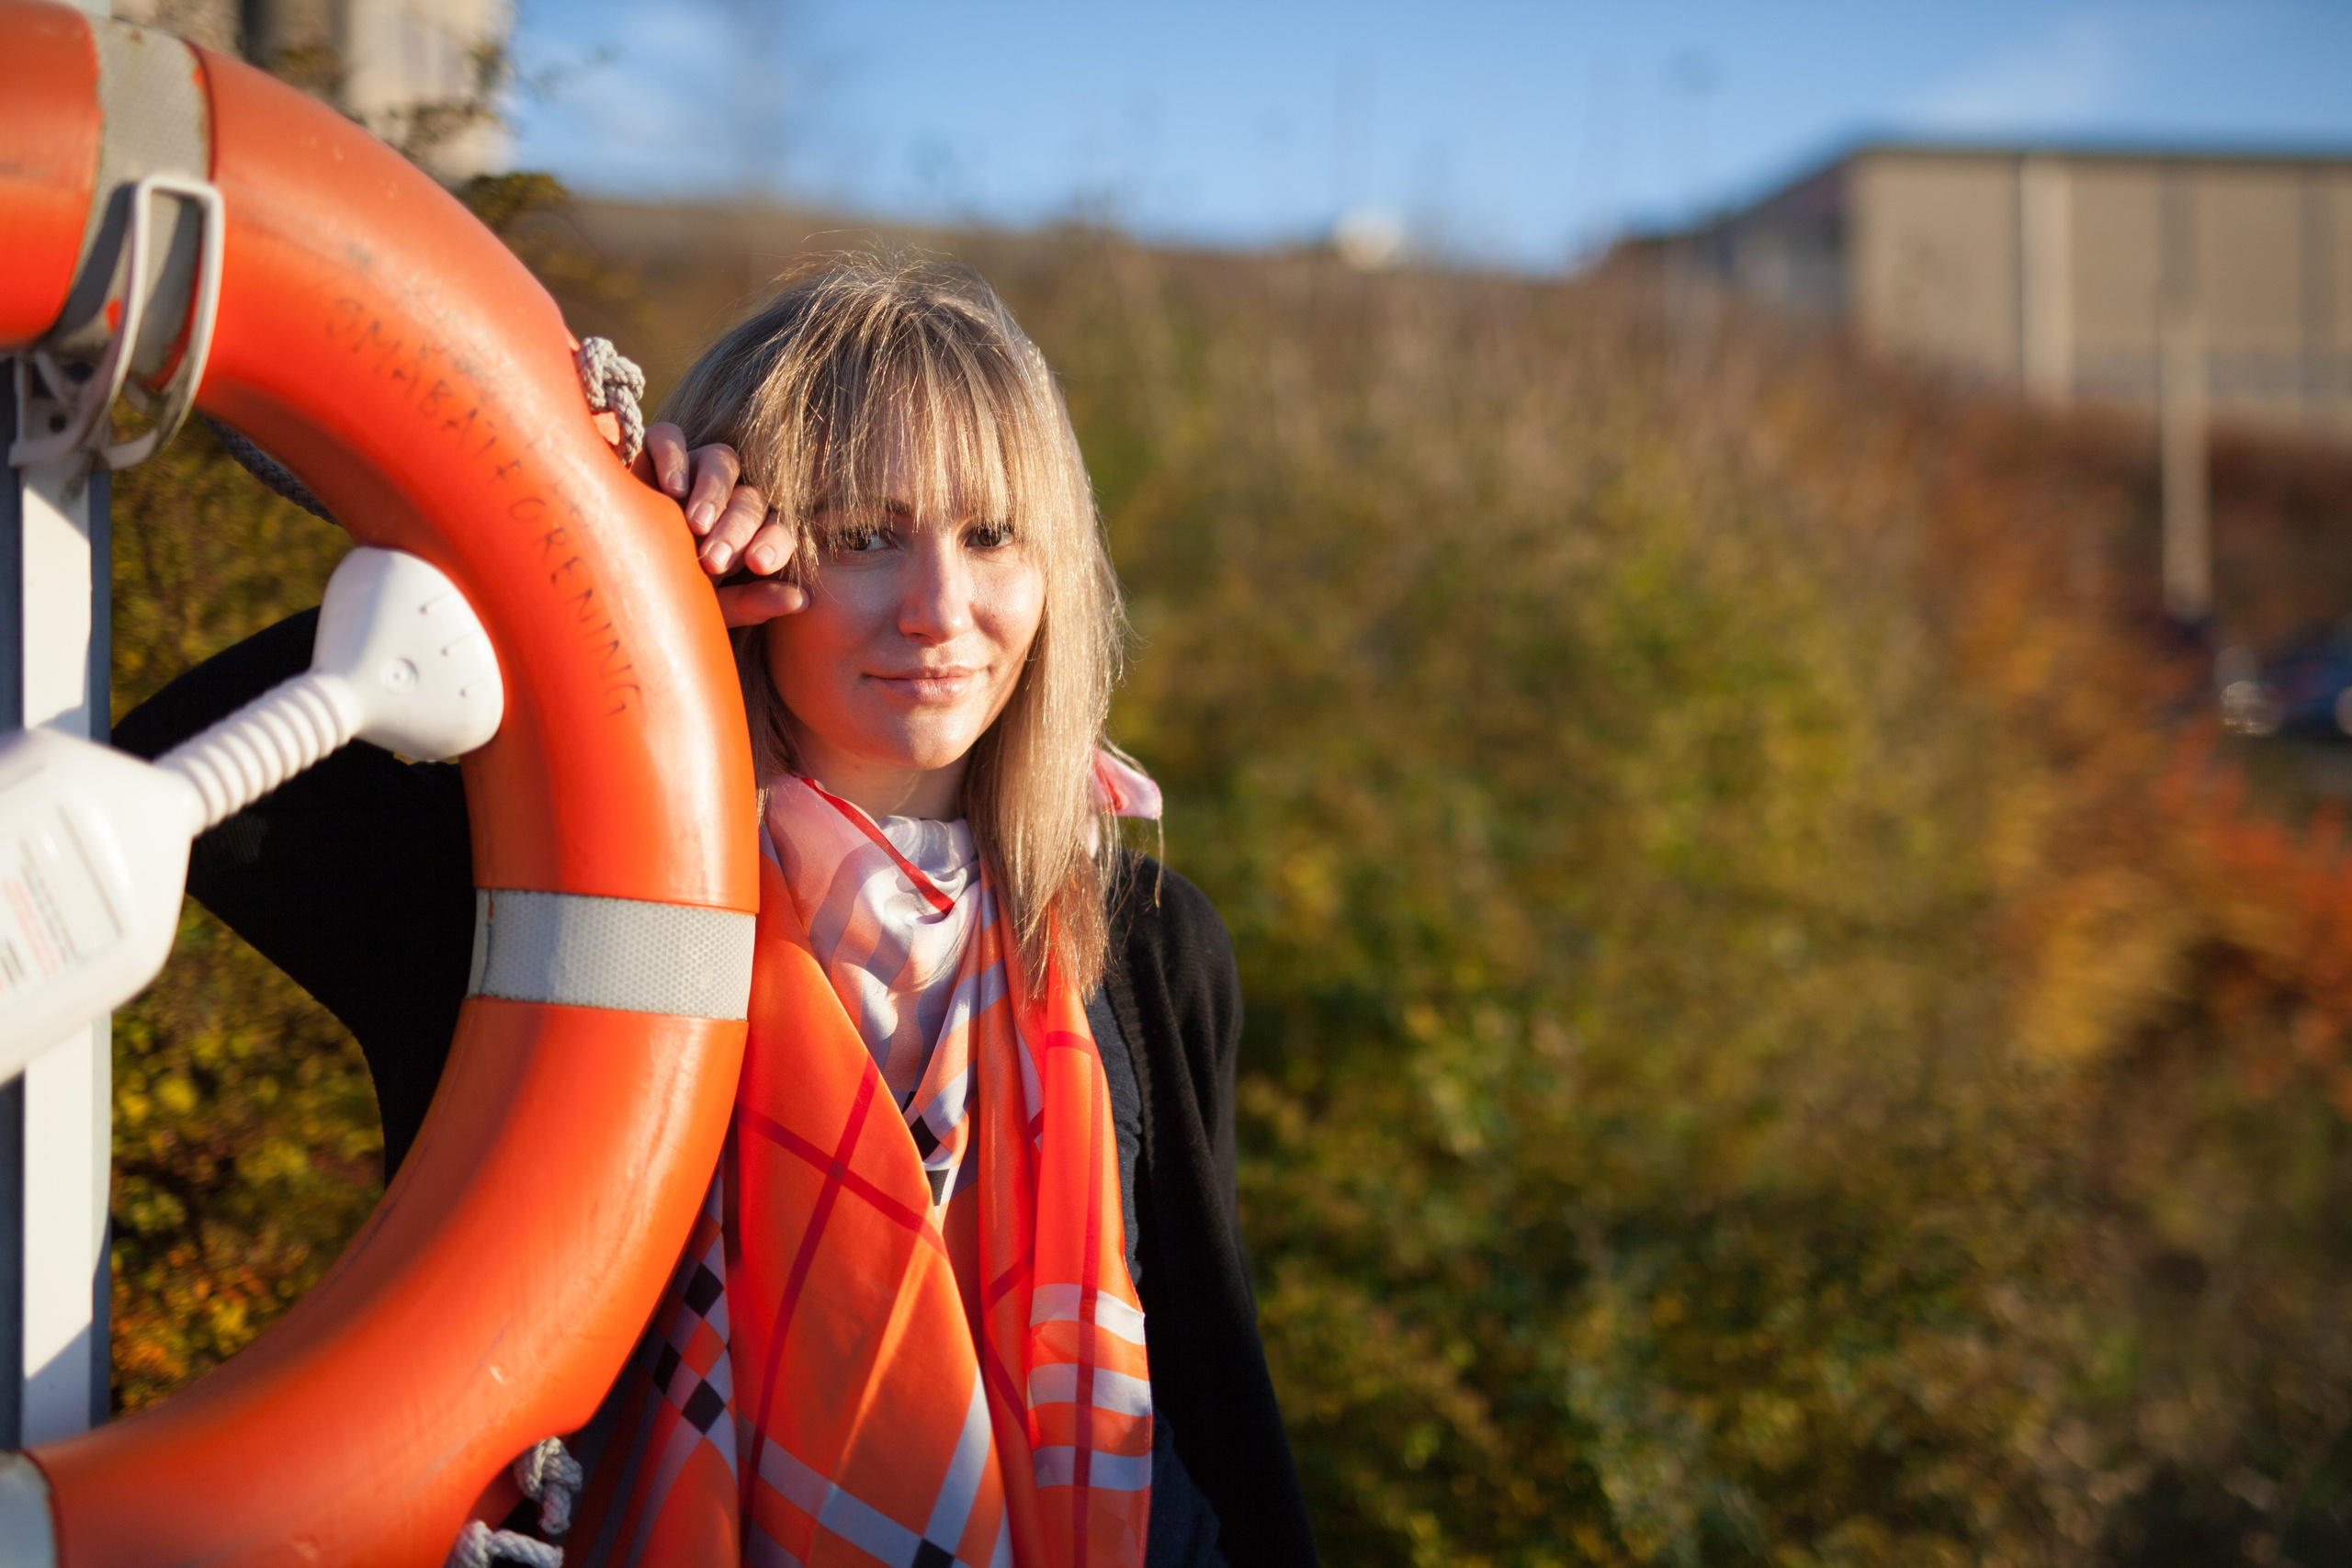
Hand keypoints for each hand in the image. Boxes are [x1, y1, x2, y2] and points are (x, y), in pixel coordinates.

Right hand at [635, 421, 807, 626]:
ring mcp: (691, 472)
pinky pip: (669, 438)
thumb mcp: (706, 608)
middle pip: (749, 498)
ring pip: (722, 460)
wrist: (599, 583)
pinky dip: (673, 456)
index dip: (775, 541)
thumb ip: (749, 602)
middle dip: (737, 528)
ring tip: (696, 524)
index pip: (777, 529)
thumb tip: (800, 600)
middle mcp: (724, 499)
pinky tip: (670, 490)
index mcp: (746, 536)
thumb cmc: (660, 597)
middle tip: (714, 560)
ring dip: (714, 491)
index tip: (759, 564)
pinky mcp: (652, 453)